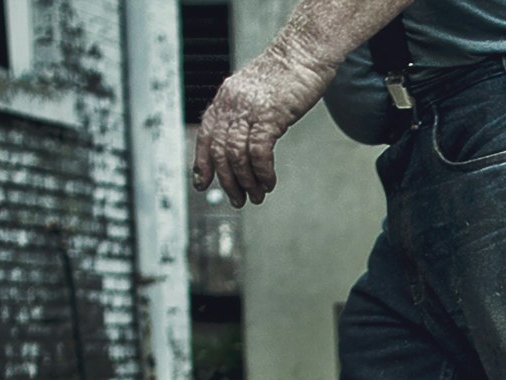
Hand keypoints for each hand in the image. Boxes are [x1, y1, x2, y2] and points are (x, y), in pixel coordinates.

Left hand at [193, 43, 335, 206]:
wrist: (304, 53)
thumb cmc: (286, 74)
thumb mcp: (256, 93)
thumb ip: (244, 112)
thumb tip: (241, 137)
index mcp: (225, 99)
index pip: (205, 135)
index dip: (202, 163)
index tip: (202, 184)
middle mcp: (232, 104)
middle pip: (219, 151)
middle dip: (227, 181)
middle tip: (237, 199)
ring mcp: (249, 110)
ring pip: (236, 155)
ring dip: (246, 181)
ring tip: (256, 196)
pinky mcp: (270, 115)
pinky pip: (259, 151)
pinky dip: (262, 171)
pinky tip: (269, 181)